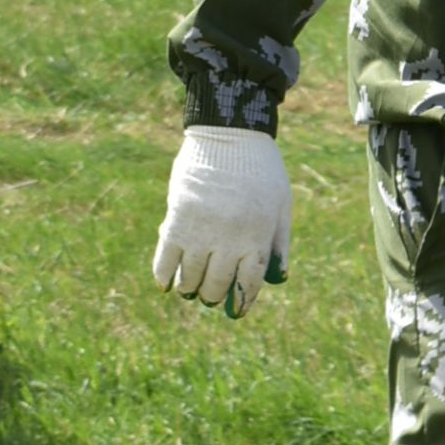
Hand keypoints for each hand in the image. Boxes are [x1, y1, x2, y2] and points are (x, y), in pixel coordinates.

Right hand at [153, 126, 291, 317]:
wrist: (229, 133)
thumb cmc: (260, 169)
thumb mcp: (281, 203)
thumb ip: (278, 241)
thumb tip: (277, 280)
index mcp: (258, 236)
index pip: (249, 282)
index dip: (242, 301)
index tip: (236, 311)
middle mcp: (230, 239)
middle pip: (217, 284)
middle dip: (212, 295)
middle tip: (208, 296)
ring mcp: (201, 231)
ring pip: (190, 277)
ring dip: (189, 288)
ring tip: (189, 289)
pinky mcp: (177, 220)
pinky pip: (165, 258)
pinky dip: (163, 275)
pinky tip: (165, 283)